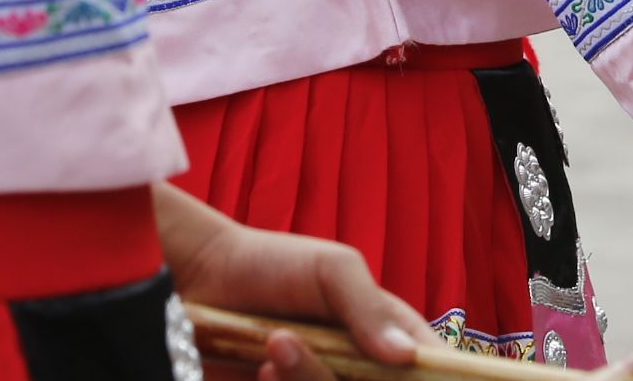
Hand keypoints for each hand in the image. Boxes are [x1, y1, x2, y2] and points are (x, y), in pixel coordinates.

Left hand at [158, 187, 430, 373]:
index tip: (406, 372)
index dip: (433, 376)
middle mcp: (356, 370)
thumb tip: (406, 356)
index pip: (426, 365)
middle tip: (293, 344)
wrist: (198, 282)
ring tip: (272, 349)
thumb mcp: (332, 268)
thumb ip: (369, 307)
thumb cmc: (271, 263)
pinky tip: (259, 370)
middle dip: (332, 378)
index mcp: (382, 333)